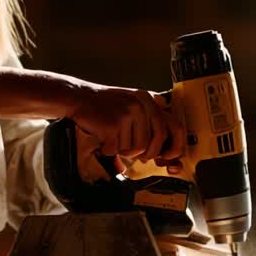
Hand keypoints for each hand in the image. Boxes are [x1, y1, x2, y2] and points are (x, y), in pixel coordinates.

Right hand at [68, 85, 185, 162]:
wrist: (79, 98)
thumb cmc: (105, 107)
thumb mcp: (133, 105)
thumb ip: (151, 120)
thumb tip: (166, 152)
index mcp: (149, 101)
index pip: (175, 127)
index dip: (174, 146)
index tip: (165, 157)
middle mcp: (142, 105)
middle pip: (156, 141)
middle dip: (147, 153)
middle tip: (135, 152)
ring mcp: (129, 113)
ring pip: (137, 148)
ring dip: (124, 150)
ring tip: (114, 139)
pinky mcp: (115, 123)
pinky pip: (119, 149)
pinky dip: (109, 149)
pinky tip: (104, 139)